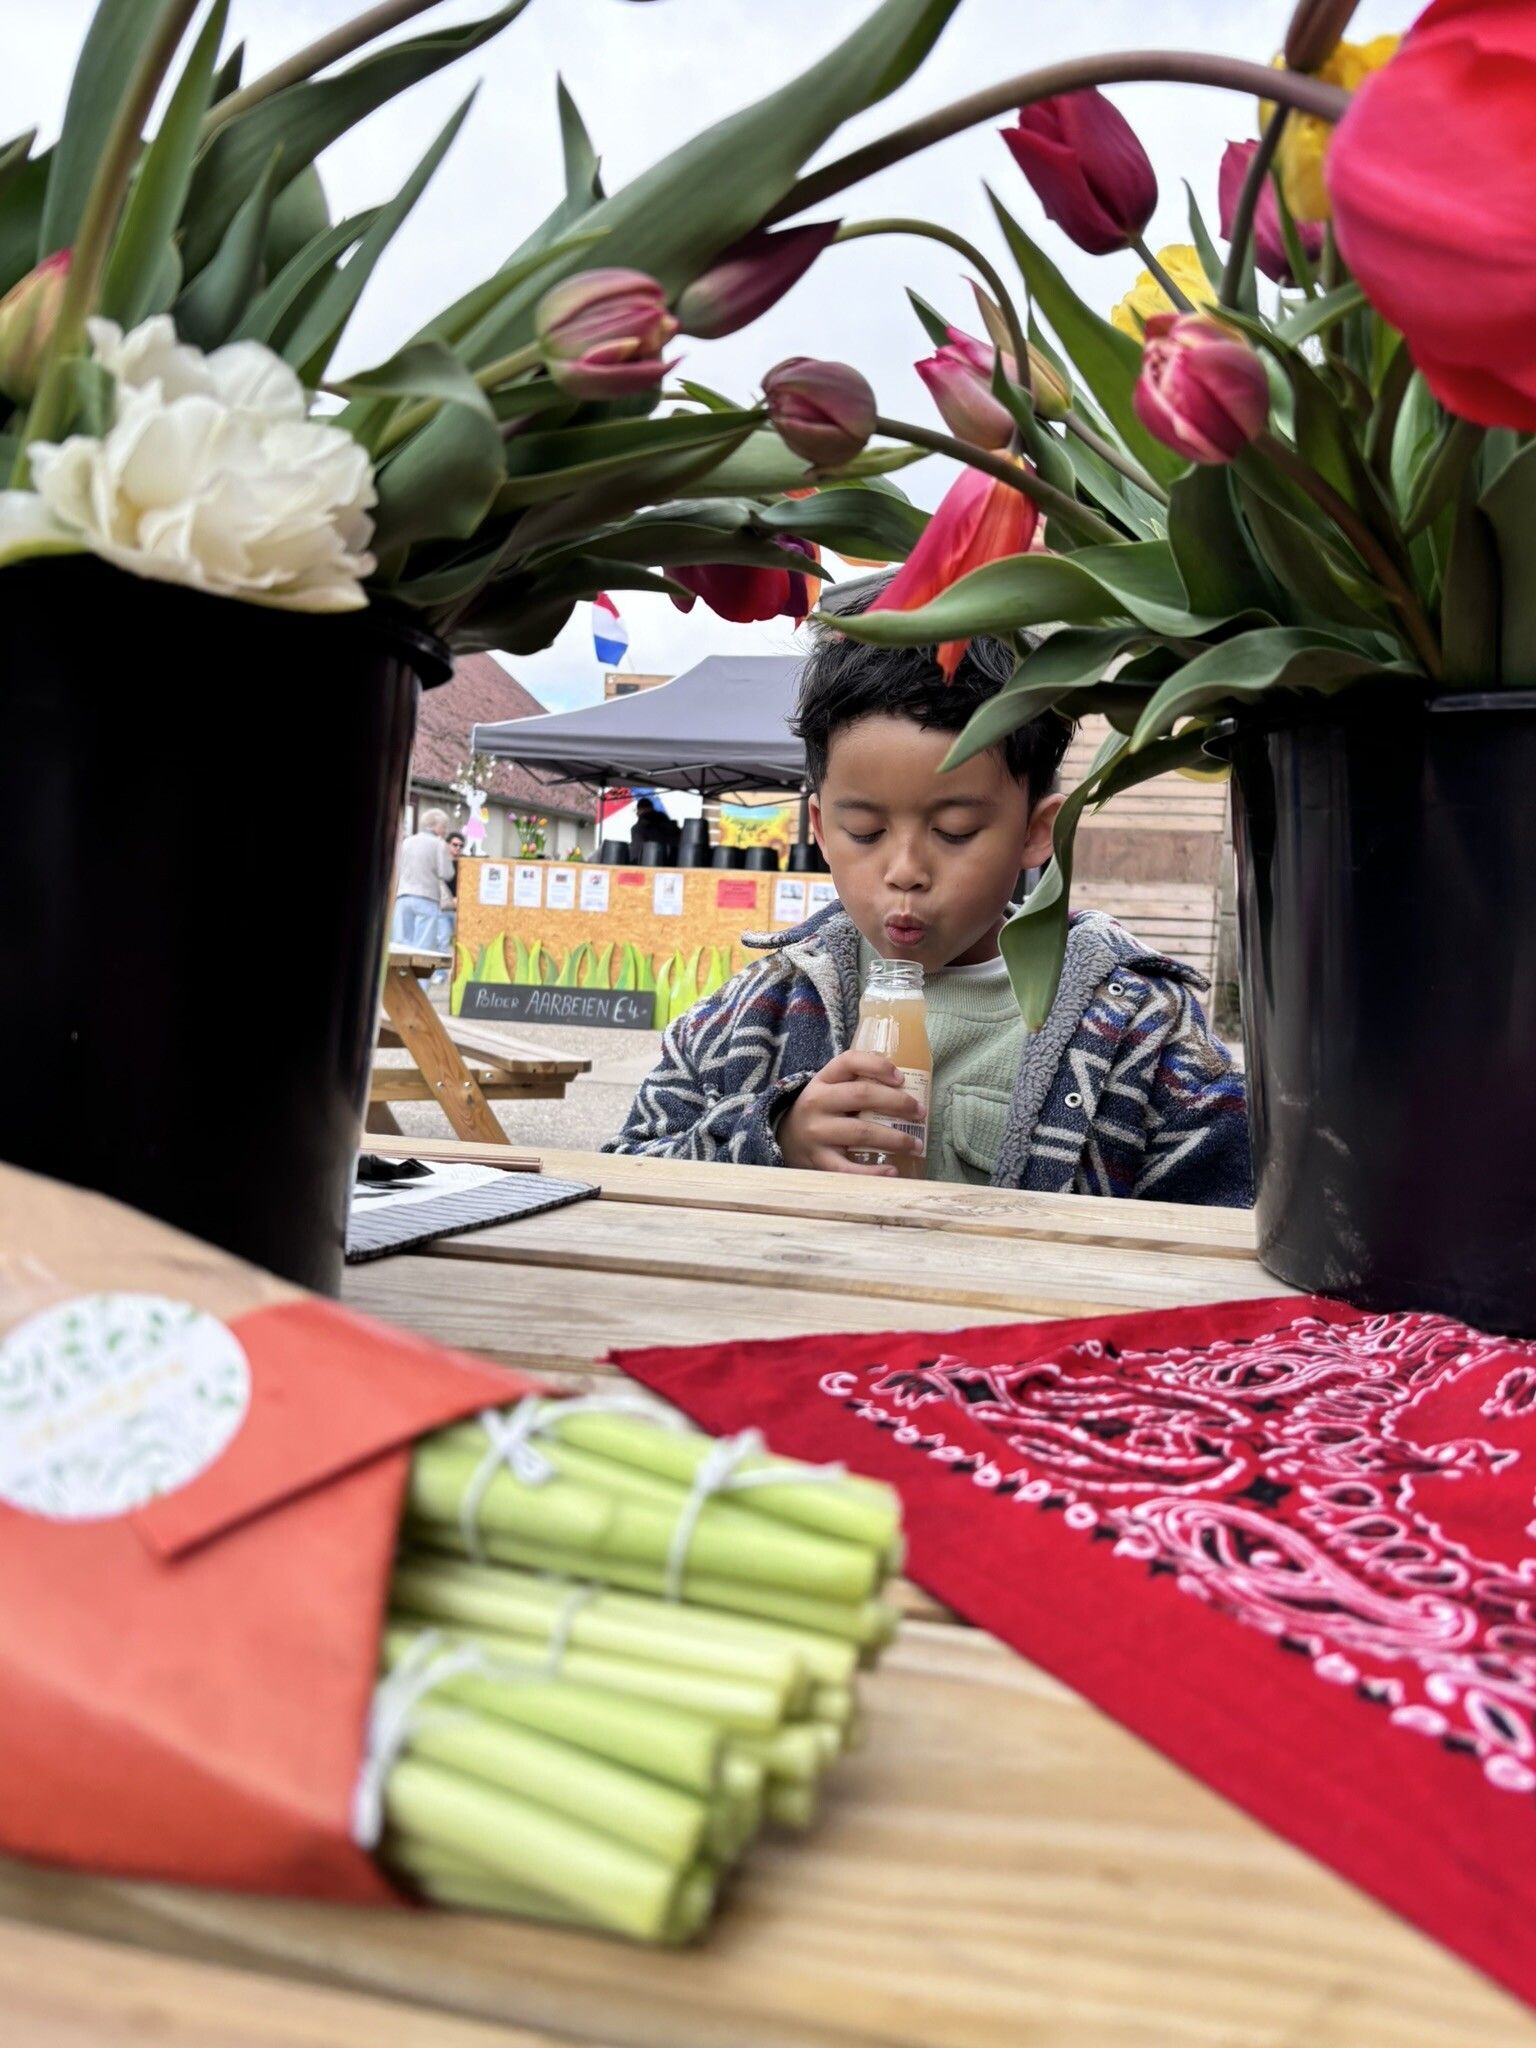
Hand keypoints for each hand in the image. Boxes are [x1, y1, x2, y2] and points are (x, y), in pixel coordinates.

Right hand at [778, 1050, 924, 1174]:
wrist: (786, 1139)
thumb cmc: (822, 1111)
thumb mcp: (830, 1087)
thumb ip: (857, 1081)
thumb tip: (907, 1085)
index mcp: (823, 1079)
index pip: (849, 1061)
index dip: (878, 1066)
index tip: (902, 1079)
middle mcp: (817, 1102)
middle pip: (863, 1095)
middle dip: (898, 1103)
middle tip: (921, 1113)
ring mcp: (816, 1132)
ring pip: (862, 1132)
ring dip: (895, 1138)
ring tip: (916, 1144)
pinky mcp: (818, 1160)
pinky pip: (848, 1168)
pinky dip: (873, 1172)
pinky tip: (893, 1171)